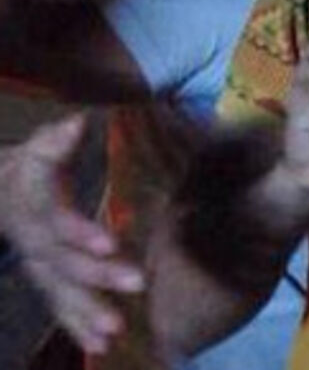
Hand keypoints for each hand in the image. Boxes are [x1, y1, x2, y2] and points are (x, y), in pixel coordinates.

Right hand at [0, 115, 144, 354]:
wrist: (3, 194)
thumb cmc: (38, 166)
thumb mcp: (42, 146)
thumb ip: (58, 140)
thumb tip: (76, 124)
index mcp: (35, 204)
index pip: (57, 220)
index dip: (80, 232)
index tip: (110, 242)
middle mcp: (36, 240)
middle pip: (64, 262)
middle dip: (98, 276)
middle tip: (136, 283)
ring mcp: (40, 264)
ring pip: (62, 291)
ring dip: (88, 311)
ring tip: (115, 330)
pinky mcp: (49, 280)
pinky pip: (62, 306)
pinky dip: (80, 326)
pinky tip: (103, 344)